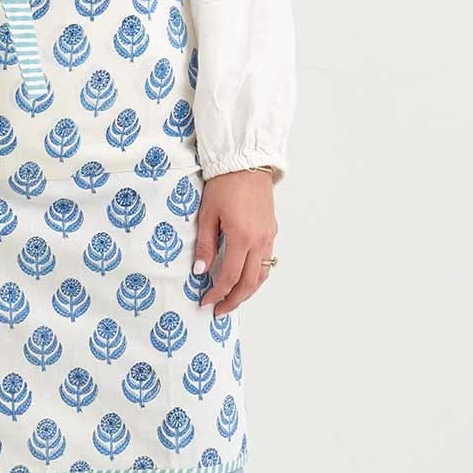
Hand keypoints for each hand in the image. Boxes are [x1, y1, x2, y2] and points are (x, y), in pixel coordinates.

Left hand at [195, 169, 277, 317]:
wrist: (246, 161)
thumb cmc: (224, 183)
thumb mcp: (207, 214)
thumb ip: (205, 244)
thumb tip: (200, 270)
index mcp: (241, 237)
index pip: (229, 277)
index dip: (217, 293)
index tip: (205, 301)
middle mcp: (259, 240)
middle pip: (249, 283)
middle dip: (234, 300)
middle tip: (219, 310)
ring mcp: (268, 235)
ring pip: (262, 274)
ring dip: (247, 291)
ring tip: (232, 299)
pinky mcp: (271, 229)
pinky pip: (267, 260)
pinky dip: (256, 274)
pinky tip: (245, 277)